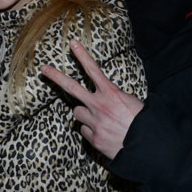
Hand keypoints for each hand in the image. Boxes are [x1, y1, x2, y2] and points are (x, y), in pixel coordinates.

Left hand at [40, 39, 142, 159]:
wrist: (146, 147)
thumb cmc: (143, 123)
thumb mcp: (133, 101)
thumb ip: (115, 96)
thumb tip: (106, 96)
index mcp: (111, 93)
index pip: (93, 70)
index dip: (82, 55)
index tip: (72, 44)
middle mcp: (99, 106)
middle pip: (71, 88)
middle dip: (56, 77)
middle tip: (44, 69)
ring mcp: (94, 122)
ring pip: (77, 112)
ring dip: (85, 114)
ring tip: (100, 119)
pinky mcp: (93, 138)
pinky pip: (85, 130)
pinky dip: (91, 131)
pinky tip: (104, 133)